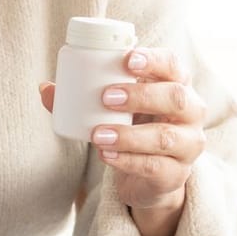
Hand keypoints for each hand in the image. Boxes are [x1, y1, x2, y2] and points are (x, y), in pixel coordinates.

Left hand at [39, 47, 205, 211]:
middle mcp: (191, 112)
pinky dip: (127, 161)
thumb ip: (81, 98)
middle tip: (106, 97)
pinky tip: (106, 155)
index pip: (173, 65)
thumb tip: (45, 88)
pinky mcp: (176, 174)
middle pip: (176, 97)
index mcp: (176, 85)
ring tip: (98, 134)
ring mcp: (188, 145)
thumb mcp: (114, 108)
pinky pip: (155, 167)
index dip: (154, 60)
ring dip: (129, 135)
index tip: (127, 59)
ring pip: (165, 137)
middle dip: (141, 95)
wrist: (150, 176)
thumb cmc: (134, 126)